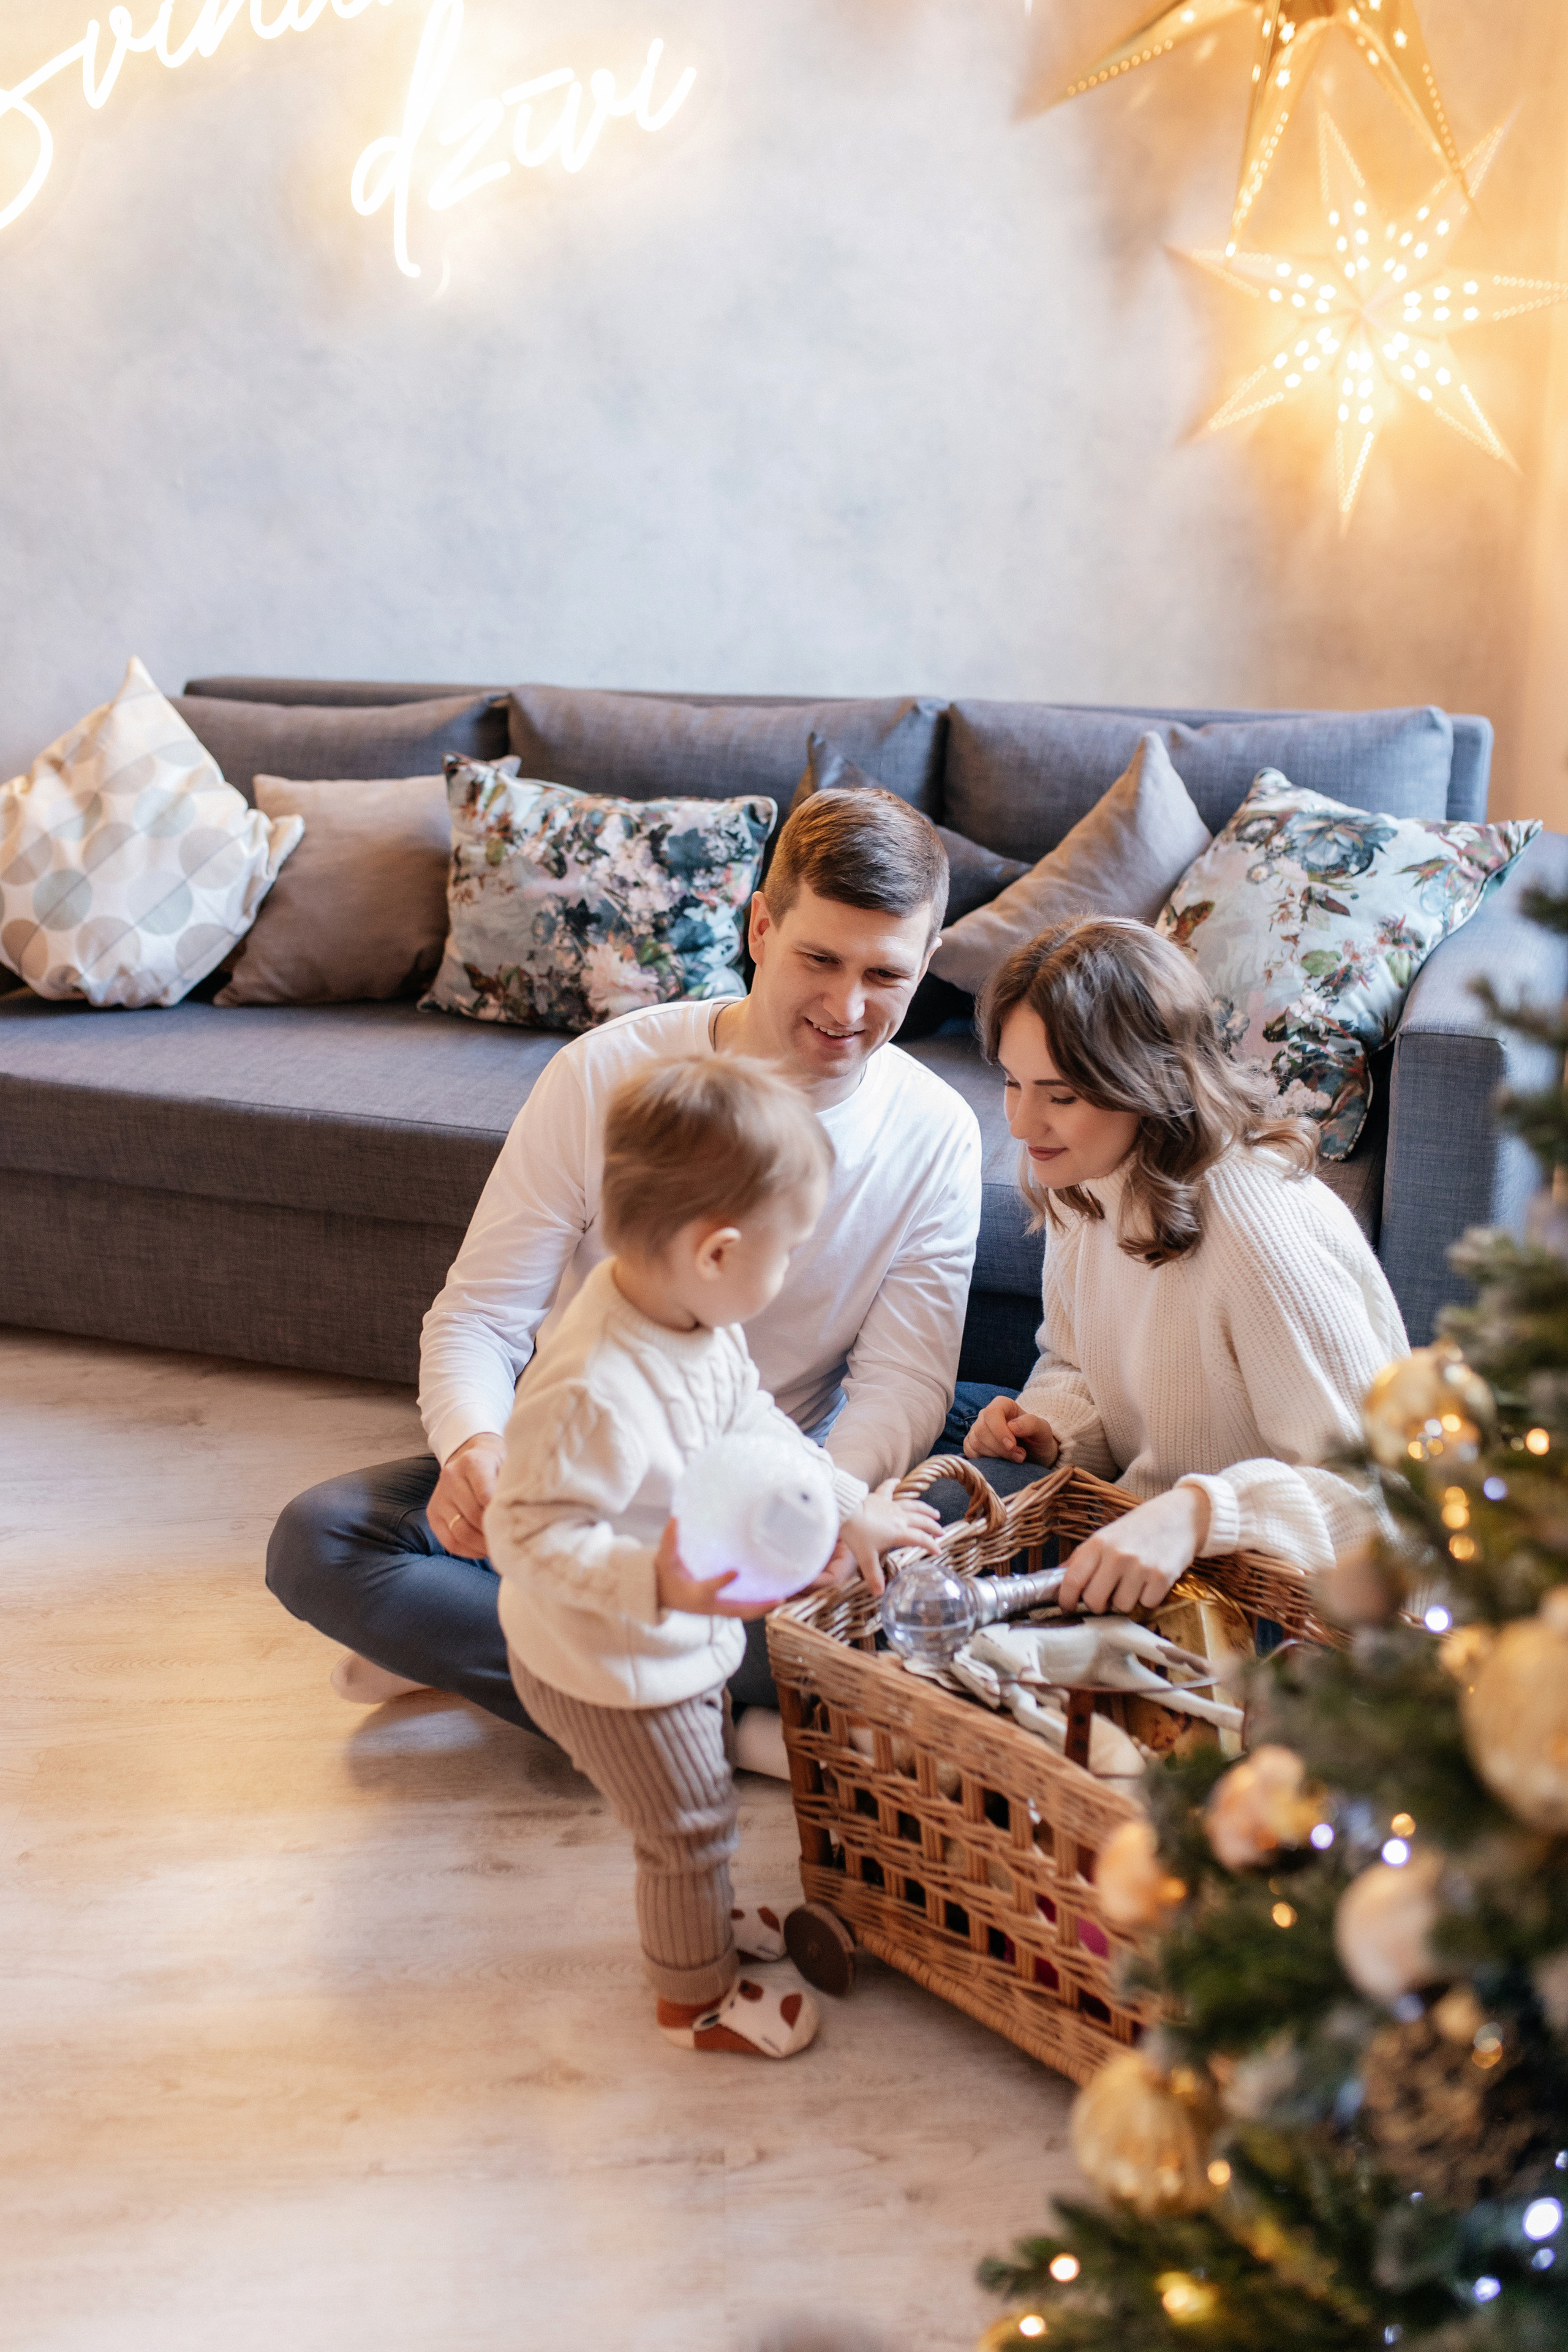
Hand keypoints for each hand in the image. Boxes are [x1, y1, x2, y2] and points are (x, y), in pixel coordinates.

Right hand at [429, 1433, 504, 1557]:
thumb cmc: (497, 1465)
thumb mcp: (509, 1465)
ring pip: (460, 1532)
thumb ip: (514, 1485)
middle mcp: (451, 1477)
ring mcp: (439, 1496)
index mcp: (472, 1462)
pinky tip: (483, 1550)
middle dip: (493, 1533)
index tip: (516, 1527)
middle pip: (473, 1516)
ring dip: (482, 1546)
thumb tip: (528, 1516)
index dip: (501, 1515)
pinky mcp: (432, 1513)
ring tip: (499, 1548)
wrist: (471, 1455)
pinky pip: (449, 1541)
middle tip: (511, 1543)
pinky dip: (468, 1551)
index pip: (486, 1495)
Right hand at [654, 1518, 774, 1620]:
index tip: (736, 1571)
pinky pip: (741, 1610)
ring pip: (742, 1613)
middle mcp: (709, 1605)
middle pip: (737, 1611)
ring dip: (761, 1608)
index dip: (722, 1582)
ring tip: (781, 1599)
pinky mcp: (721, 1609)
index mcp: (695, 1593)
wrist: (662, 1597)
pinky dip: (756, 1606)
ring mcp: (716, 1610)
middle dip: (758, 1607)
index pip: (710, 1588)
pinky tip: (770, 1596)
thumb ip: (670, 1542)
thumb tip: (675, 1519)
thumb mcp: (664, 1560)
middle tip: (778, 1599)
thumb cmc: (665, 1577)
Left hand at [836, 1478, 941, 1598]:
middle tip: (941, 1531)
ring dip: (924, 1508)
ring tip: (933, 1511)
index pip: (920, 1539)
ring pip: (912, 1504)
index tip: (938, 1551)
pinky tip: (898, 1480)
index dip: (931, 1545)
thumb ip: (874, 1576)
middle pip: (921, 1520)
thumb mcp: (866, 1559)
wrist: (845, 1511)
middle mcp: (899, 1517)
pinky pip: (888, 1488)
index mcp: (899, 1532)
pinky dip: (894, 1484)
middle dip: (933, 1526)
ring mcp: (890, 1505)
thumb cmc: (857, 1534)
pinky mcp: (878, 1497)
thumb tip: (879, 1594)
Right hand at [963, 1396, 1059, 1467]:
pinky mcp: (972, 1445)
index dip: (999, 1430)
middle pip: (981, 1429)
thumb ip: (1031, 1424)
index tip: (1012, 1445)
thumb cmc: (1038, 1439)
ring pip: (975, 1442)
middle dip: (1000, 1447)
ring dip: (995, 1455)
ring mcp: (977, 1430)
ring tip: (1014, 1459)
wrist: (1034, 1455)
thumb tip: (1012, 1426)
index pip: (992, 1412)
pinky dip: (985, 1460)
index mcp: (1003, 1405)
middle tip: (1020, 1456)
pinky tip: (1000, 1461)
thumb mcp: (1043, 1430)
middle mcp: (986, 1415)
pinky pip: (970, 1452)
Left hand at [1057, 1485, 1210, 1615]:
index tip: (1068, 1607)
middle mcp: (1117, 1555)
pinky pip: (1146, 1605)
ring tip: (1134, 1582)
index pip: (1072, 1580)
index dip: (1066, 1600)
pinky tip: (1151, 1581)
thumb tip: (1058, 1580)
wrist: (1181, 1516)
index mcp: (1098, 1543)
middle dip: (1098, 1604)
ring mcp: (1140, 1567)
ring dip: (1126, 1600)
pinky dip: (1149, 1598)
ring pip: (1122, 1606)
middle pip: (1095, 1601)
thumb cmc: (1139, 1527)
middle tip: (1106, 1596)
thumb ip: (1083, 1557)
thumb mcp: (1106, 1535)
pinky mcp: (1162, 1577)